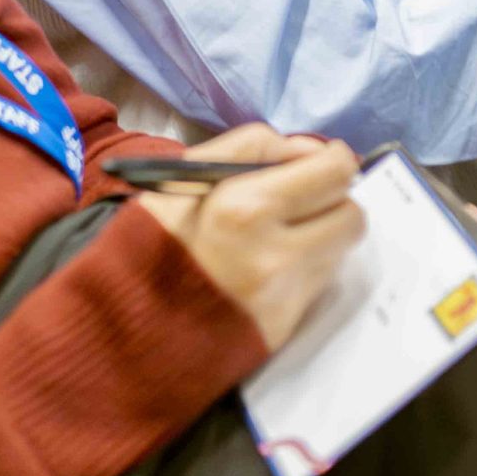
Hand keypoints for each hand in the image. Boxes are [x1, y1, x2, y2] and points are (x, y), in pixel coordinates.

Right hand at [131, 127, 365, 351]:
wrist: (124, 328)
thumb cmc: (151, 240)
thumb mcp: (186, 175)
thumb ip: (252, 147)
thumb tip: (308, 151)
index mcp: (245, 207)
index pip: (334, 172)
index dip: (333, 163)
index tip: (318, 164)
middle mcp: (275, 255)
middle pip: (352, 215)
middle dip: (335, 202)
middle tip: (306, 200)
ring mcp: (284, 297)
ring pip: (341, 250)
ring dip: (322, 235)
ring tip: (281, 235)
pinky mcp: (286, 326)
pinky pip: (320, 283)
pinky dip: (305, 268)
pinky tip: (268, 267)